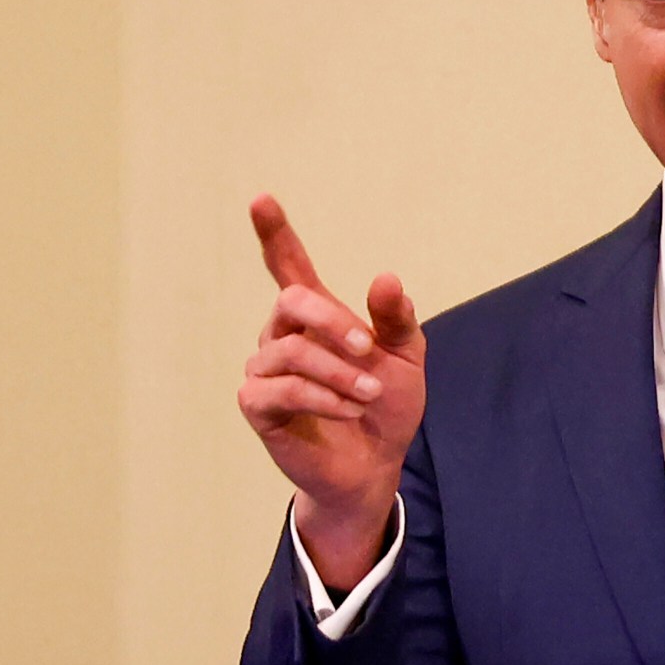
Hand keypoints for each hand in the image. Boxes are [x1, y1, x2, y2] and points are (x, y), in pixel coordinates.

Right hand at [238, 195, 425, 585]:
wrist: (375, 464)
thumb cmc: (385, 406)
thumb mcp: (406, 358)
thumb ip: (396, 318)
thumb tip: (385, 278)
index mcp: (316, 317)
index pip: (287, 266)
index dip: (274, 234)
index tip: (261, 200)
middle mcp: (282, 335)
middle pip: (292, 302)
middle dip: (335, 322)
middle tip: (369, 348)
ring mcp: (265, 370)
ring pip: (292, 351)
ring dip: (340, 372)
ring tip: (369, 393)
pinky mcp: (258, 406)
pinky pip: (283, 389)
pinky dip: (324, 398)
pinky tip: (349, 410)